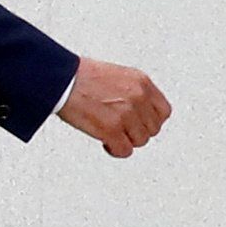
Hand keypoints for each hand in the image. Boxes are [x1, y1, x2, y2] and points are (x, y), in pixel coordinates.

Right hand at [58, 58, 172, 157]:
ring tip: (110, 133)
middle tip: (120, 129)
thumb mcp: (118, 75)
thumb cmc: (82, 77)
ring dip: (125, 140)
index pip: (163, 112)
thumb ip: (134, 92)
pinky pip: (125, 150)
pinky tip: (106, 142)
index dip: (151, 121)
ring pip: (140, 141)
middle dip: (136, 131)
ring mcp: (126, 114)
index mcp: (141, 82)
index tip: (140, 123)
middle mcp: (138, 97)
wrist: (61, 79)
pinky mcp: (112, 129)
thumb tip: (142, 112)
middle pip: (152, 129)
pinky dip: (115, 150)